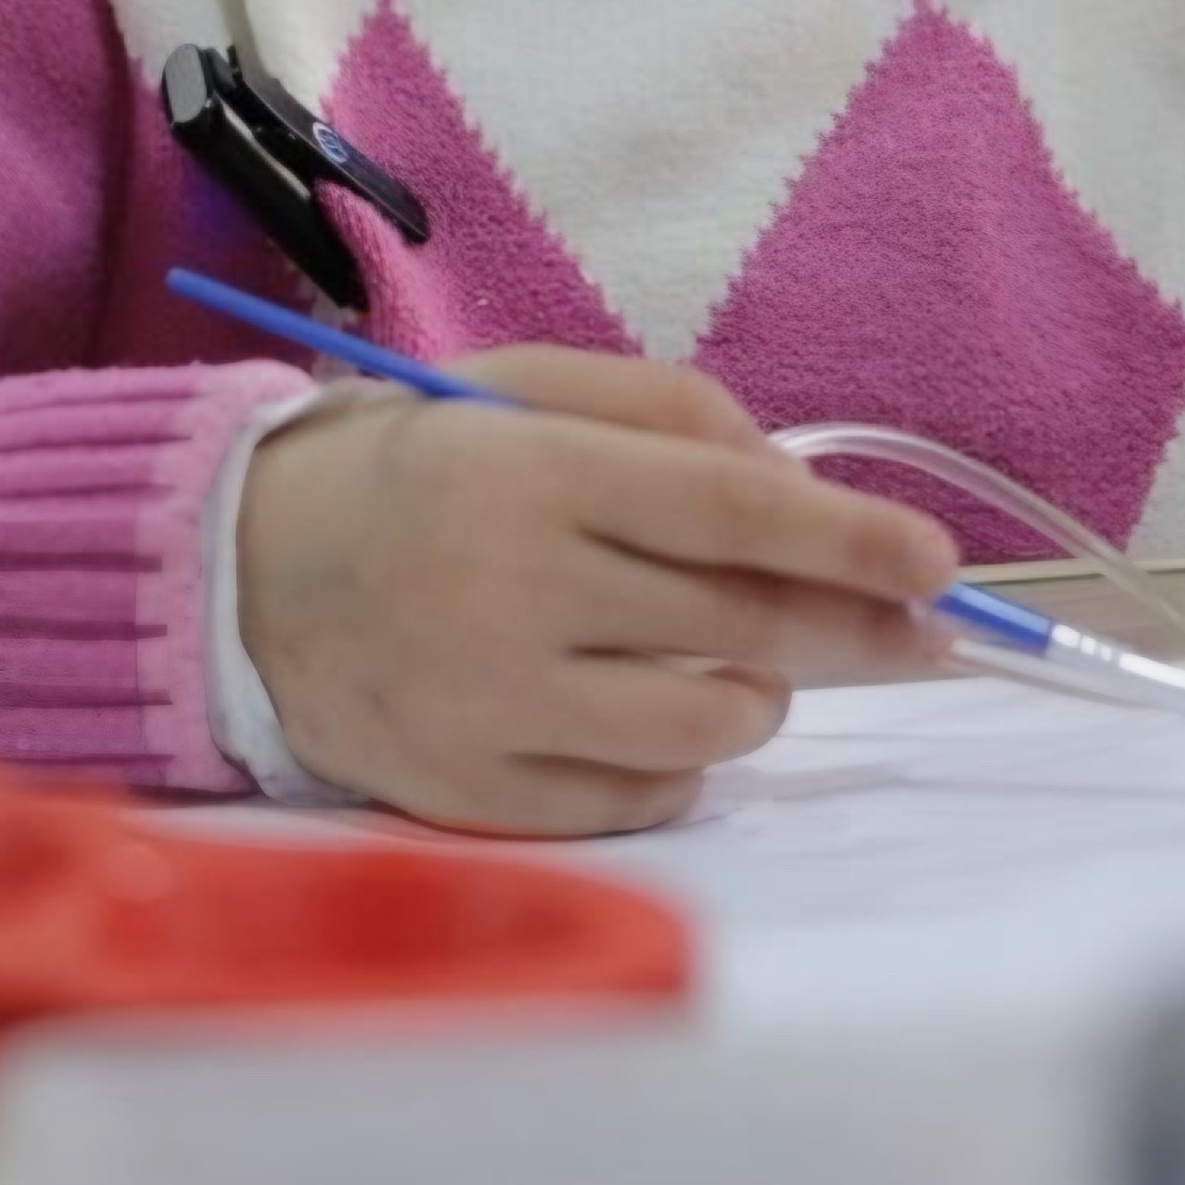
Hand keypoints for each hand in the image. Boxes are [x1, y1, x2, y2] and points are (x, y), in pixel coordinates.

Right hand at [234, 348, 960, 836]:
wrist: (247, 573)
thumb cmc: (419, 466)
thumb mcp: (526, 389)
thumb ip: (666, 410)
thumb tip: (794, 480)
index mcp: (533, 472)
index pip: (731, 508)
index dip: (850, 536)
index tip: (937, 559)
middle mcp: (518, 590)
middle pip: (743, 622)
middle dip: (863, 627)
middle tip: (925, 631)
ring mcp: (496, 704)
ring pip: (709, 721)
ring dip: (761, 691)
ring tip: (735, 655)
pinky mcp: (477, 793)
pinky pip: (642, 796)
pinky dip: (678, 756)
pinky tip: (648, 709)